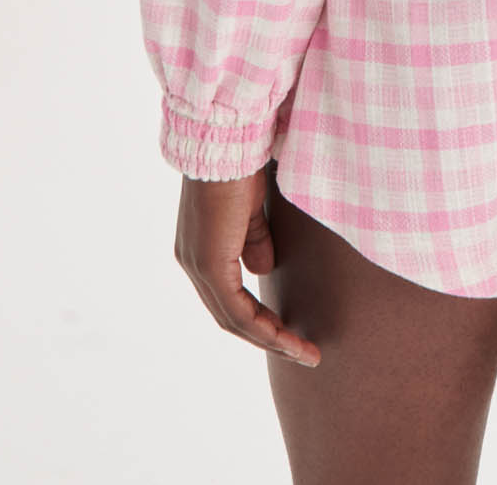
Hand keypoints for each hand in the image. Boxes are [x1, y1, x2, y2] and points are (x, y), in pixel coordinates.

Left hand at [174, 165, 320, 365]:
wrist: (227, 142)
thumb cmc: (240, 164)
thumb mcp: (250, 207)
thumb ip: (253, 238)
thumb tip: (263, 269)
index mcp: (201, 249)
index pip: (228, 297)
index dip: (259, 319)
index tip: (289, 333)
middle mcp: (193, 263)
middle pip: (230, 317)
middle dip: (268, 339)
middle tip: (302, 354)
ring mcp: (198, 266)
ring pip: (233, 320)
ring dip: (270, 340)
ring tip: (303, 353)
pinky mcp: (210, 266)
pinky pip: (236, 310)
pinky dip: (263, 328)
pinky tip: (285, 337)